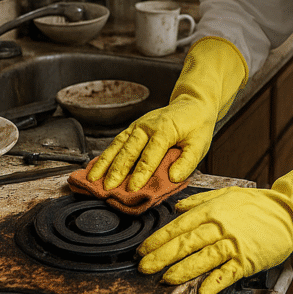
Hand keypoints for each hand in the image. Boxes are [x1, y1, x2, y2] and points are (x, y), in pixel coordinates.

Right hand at [87, 97, 217, 190]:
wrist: (193, 104)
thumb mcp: (200, 143)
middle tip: (107, 189)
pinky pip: (117, 142)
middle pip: (129, 150)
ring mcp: (138, 125)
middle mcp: (147, 126)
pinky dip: (105, 155)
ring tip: (92, 179)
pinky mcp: (133, 128)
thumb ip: (187, 161)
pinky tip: (96, 166)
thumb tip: (173, 178)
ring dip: (104, 163)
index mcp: (165, 129)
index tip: (132, 189)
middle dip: (116, 170)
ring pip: (118, 145)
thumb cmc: (197, 126)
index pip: (150, 154)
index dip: (141, 173)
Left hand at [138, 187, 292, 293]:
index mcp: (213, 210)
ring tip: (166, 279)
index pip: (179, 225)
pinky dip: (216, 282)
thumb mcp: (228, 193)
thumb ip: (200, 200)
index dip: (158, 239)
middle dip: (162, 256)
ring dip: (183, 270)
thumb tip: (176, 207)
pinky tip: (203, 290)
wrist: (288, 212)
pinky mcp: (248, 259)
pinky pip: (229, 272)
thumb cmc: (257, 204)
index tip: (142, 250)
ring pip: (204, 257)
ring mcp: (235, 244)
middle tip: (144, 267)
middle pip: (186, 242)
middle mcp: (221, 226)